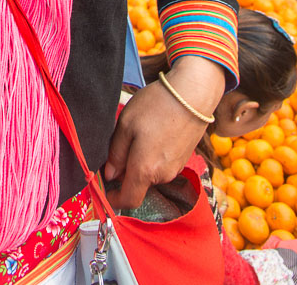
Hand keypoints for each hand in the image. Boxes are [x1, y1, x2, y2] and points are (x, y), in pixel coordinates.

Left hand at [104, 56, 224, 209]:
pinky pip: (161, 165)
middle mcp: (162, 175)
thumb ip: (116, 153)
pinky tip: (152, 133)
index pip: (129, 200)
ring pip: (149, 174)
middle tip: (118, 145)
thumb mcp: (126, 124)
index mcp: (145, 169)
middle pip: (138, 184)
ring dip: (139, 162)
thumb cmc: (156, 106)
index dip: (114, 199)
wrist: (192, 95)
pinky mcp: (183, 160)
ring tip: (137, 133)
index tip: (104, 189)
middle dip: (125, 172)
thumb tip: (109, 174)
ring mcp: (175, 168)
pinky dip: (152, 156)